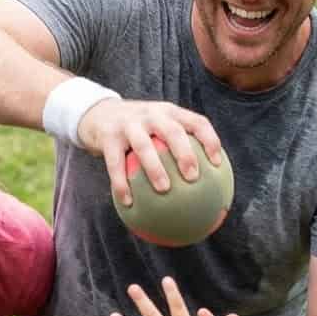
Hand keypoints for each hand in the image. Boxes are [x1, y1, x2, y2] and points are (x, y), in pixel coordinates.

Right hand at [77, 98, 221, 206]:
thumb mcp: (158, 129)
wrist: (100, 114)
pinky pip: (115, 163)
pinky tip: (128, 203)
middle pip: (172, 131)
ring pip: (144, 146)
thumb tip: (202, 189)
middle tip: (193, 177)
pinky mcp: (109, 136)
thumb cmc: (139, 130)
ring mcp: (129, 124)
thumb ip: (176, 149)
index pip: (196, 122)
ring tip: (164, 189)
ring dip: (155, 168)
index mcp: (169, 113)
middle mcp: (151, 114)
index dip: (210, 140)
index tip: (217, 164)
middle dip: (184, 154)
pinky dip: (121, 183)